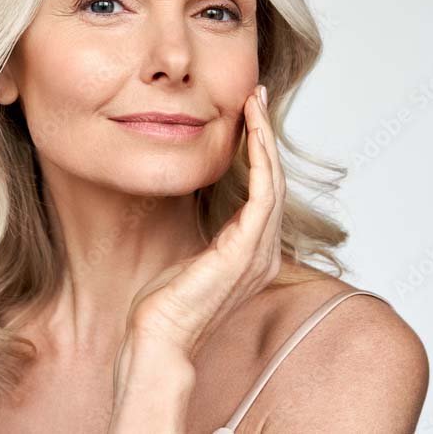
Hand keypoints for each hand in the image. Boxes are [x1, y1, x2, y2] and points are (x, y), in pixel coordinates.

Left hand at [124, 84, 285, 358]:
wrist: (158, 337)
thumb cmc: (168, 300)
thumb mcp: (192, 252)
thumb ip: (208, 227)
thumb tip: (199, 197)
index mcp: (252, 249)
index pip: (263, 188)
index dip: (258, 149)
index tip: (249, 115)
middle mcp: (264, 248)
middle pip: (273, 178)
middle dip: (265, 134)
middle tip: (257, 96)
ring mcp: (259, 251)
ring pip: (272, 179)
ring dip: (264, 138)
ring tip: (255, 103)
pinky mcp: (247, 250)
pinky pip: (263, 194)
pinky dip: (260, 159)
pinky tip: (252, 132)